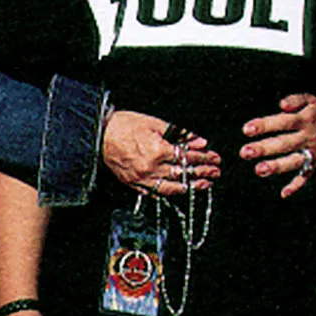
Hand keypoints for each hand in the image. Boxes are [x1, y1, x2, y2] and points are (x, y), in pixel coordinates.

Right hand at [101, 110, 219, 193]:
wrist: (98, 134)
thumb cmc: (124, 125)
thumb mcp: (153, 123)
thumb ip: (179, 133)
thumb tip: (199, 141)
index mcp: (156, 150)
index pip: (187, 156)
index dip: (203, 157)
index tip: (215, 157)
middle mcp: (150, 167)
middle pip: (182, 172)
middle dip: (202, 172)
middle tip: (216, 172)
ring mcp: (141, 178)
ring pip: (171, 186)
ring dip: (190, 185)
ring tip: (205, 184)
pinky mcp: (133, 183)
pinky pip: (155, 192)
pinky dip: (170, 192)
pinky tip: (180, 189)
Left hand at [242, 93, 315, 197]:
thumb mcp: (309, 99)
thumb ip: (295, 100)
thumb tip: (282, 104)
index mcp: (306, 120)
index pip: (284, 122)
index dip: (265, 125)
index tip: (246, 130)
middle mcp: (310, 137)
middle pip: (286, 144)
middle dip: (264, 149)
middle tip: (244, 152)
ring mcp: (314, 152)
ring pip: (295, 161)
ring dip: (277, 166)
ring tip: (258, 170)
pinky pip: (307, 176)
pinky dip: (297, 185)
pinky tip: (283, 193)